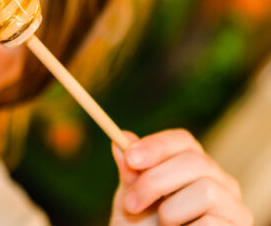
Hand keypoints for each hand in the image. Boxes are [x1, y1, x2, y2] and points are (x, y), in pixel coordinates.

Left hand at [109, 129, 252, 225]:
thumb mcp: (132, 197)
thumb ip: (130, 171)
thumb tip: (121, 138)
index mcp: (194, 165)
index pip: (183, 140)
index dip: (156, 146)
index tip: (130, 158)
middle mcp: (220, 180)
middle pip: (194, 161)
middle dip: (155, 181)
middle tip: (130, 204)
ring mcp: (232, 204)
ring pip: (206, 190)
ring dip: (171, 211)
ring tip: (163, 224)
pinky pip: (211, 222)